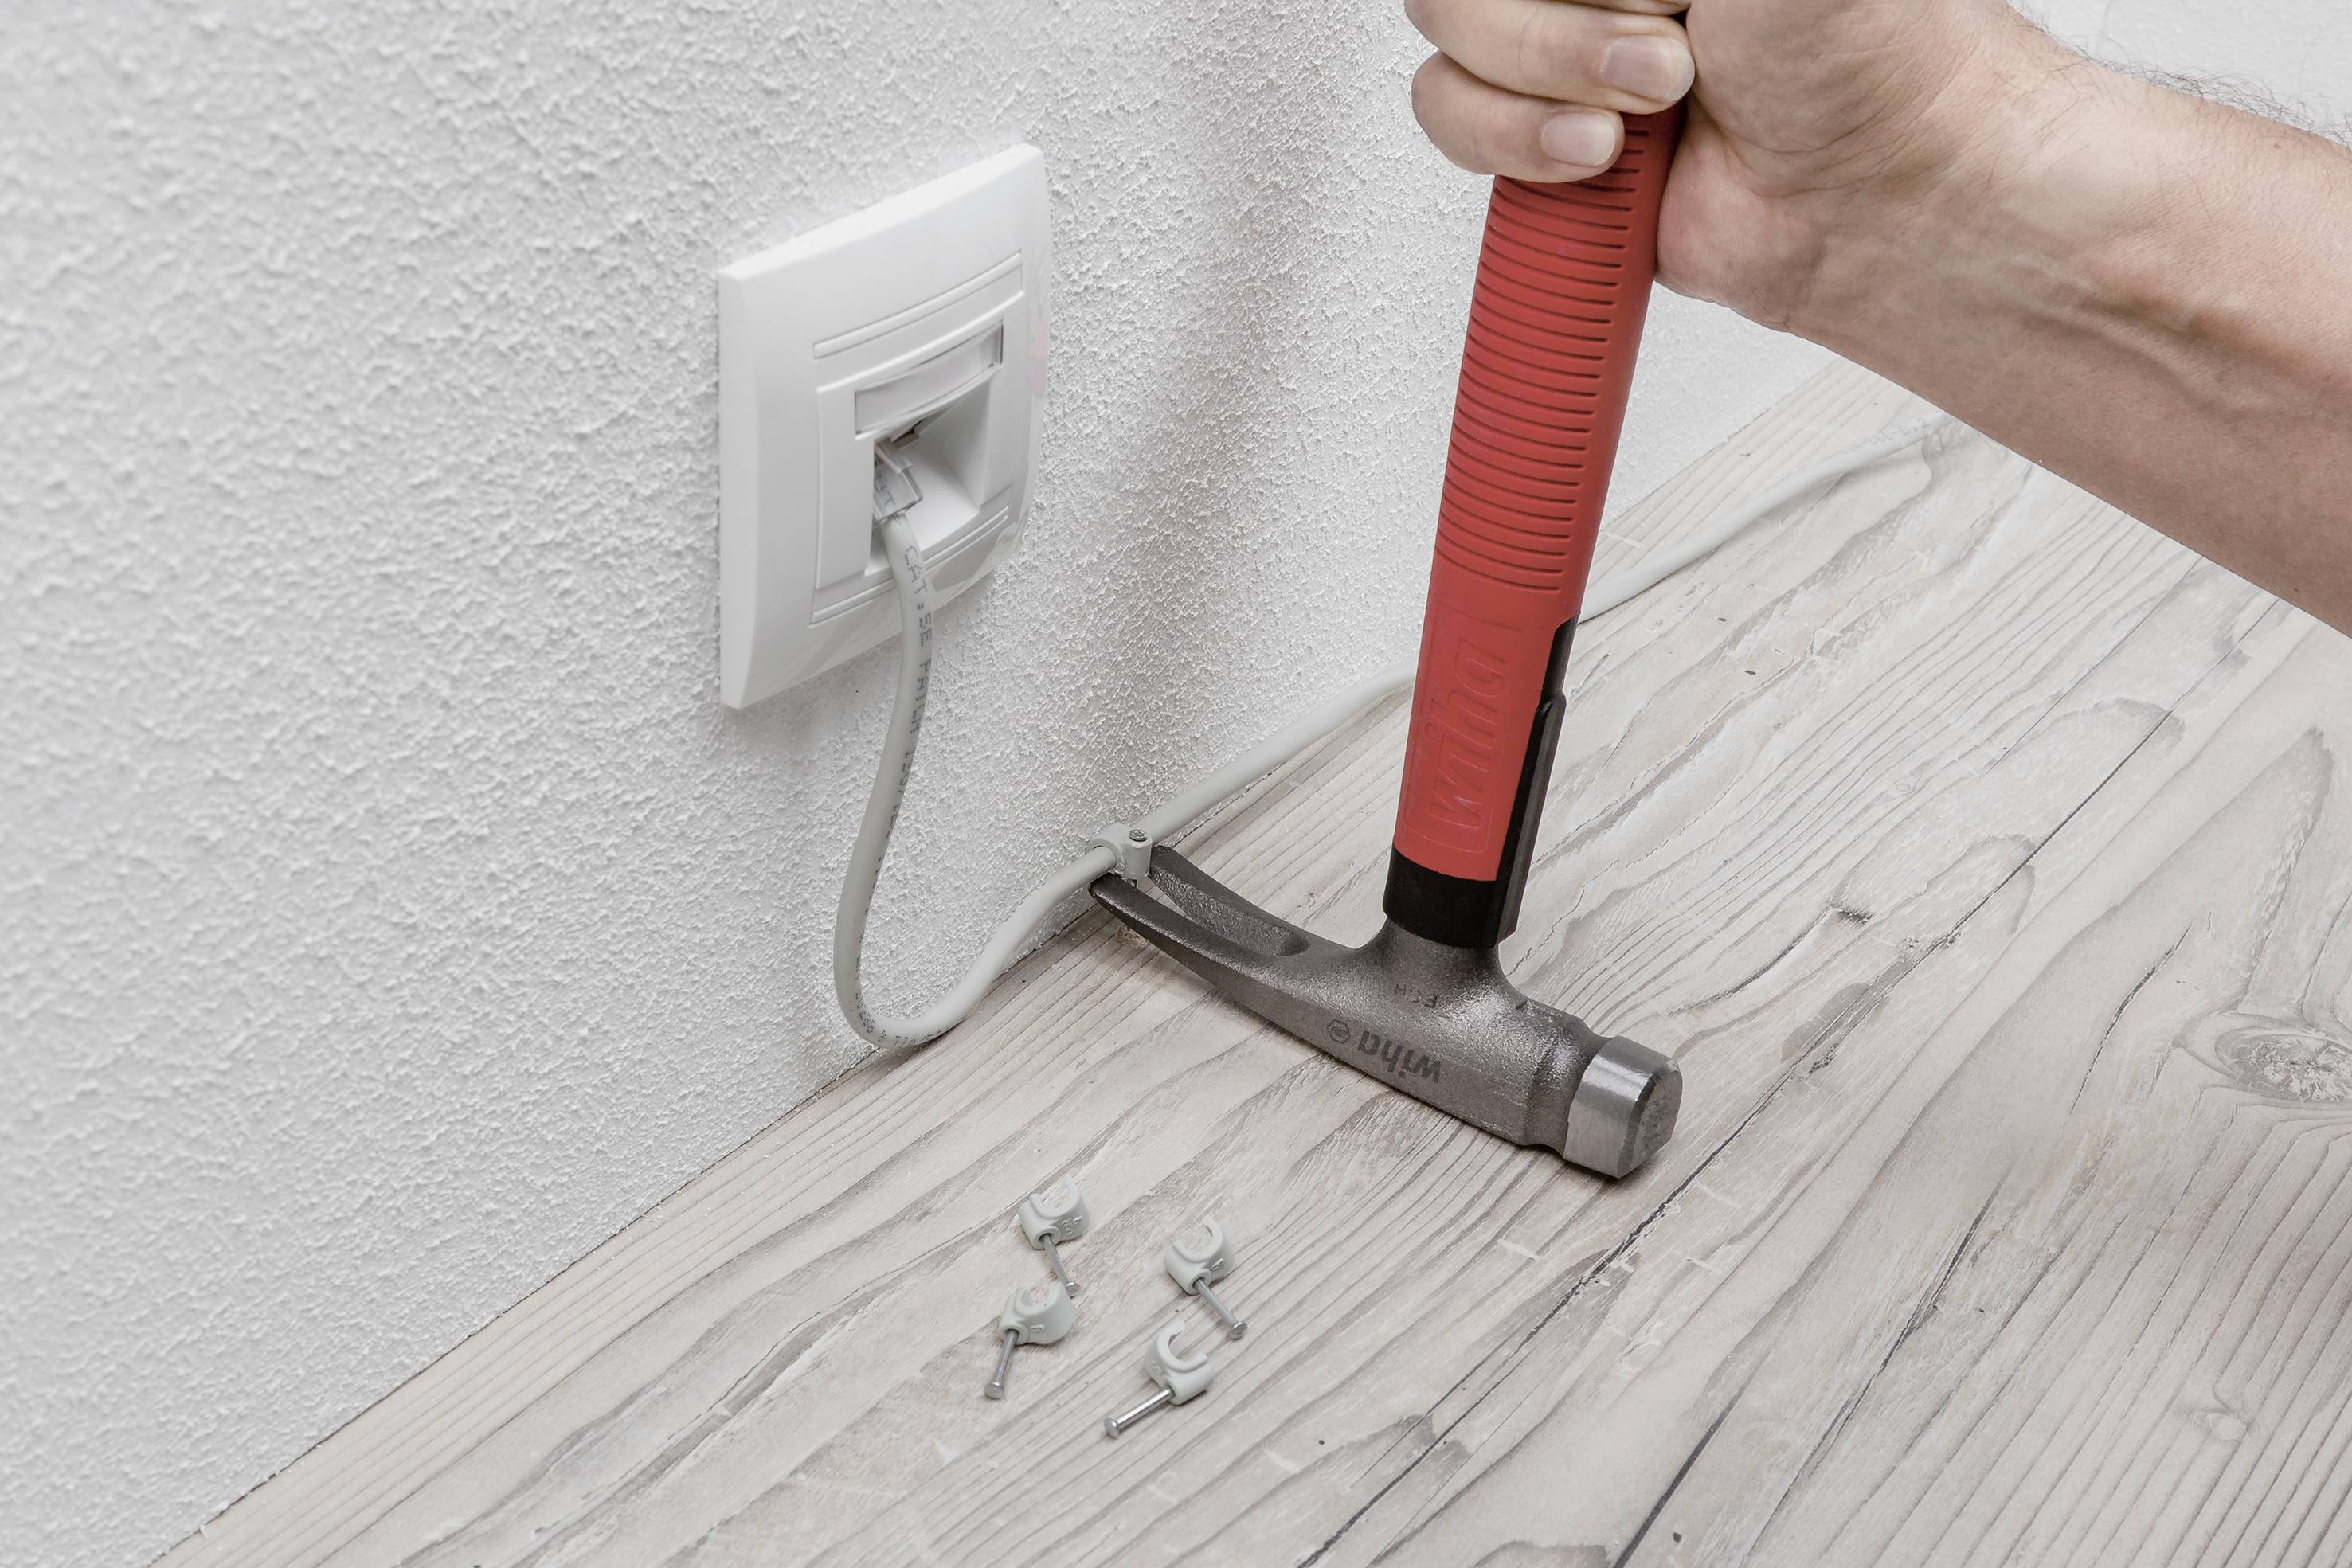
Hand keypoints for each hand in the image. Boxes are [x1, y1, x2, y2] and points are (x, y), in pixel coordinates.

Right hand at [1406, 0, 2047, 330]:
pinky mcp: (1541, 140)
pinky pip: (1453, 122)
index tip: (1658, 2)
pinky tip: (1599, 161)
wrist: (1874, 197)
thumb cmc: (1860, 50)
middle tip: (1668, 56)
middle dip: (1558, 27)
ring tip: (1642, 118)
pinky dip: (1516, 147)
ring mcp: (1561, 50)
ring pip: (1447, 47)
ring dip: (1542, 90)